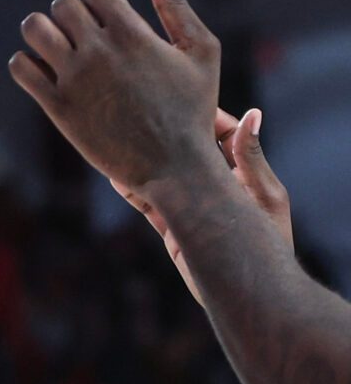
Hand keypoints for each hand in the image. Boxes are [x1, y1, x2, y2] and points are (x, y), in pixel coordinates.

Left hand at [11, 0, 227, 200]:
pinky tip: (46, 71)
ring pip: (34, 29)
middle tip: (85, 35)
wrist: (175, 167)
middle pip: (62, 6)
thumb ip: (177, 7)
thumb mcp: (201, 53)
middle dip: (72, 14)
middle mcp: (100, 52)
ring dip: (42, 31)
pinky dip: (27, 62)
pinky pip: (20, 67)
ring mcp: (75, 79)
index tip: (106, 15)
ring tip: (59, 46)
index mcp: (133, 35)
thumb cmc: (193, 108)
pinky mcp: (57, 106)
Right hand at [113, 106, 290, 303]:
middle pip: (186, 148)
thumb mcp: (264, 195)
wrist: (251, 289)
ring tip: (120, 137)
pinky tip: (115, 174)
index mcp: (240, 172)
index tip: (183, 94)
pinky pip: (147, 201)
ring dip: (144, 158)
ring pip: (162, 173)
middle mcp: (213, 184)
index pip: (221, 132)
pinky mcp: (172, 225)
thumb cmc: (268, 240)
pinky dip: (131, 188)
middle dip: (167, 130)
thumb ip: (250, 158)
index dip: (203, 113)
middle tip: (143, 108)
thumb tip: (254, 113)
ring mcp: (190, 204)